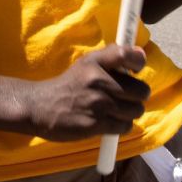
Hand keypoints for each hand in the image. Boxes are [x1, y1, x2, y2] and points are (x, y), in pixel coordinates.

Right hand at [18, 44, 150, 139]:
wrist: (39, 107)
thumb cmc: (68, 85)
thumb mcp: (86, 63)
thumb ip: (112, 56)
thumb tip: (141, 54)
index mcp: (95, 62)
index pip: (127, 55)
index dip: (138, 63)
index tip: (135, 71)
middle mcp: (97, 80)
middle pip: (141, 91)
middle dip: (136, 97)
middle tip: (122, 98)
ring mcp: (97, 103)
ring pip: (135, 110)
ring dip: (128, 113)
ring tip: (113, 112)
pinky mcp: (95, 124)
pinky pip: (124, 126)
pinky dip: (119, 126)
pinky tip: (107, 122)